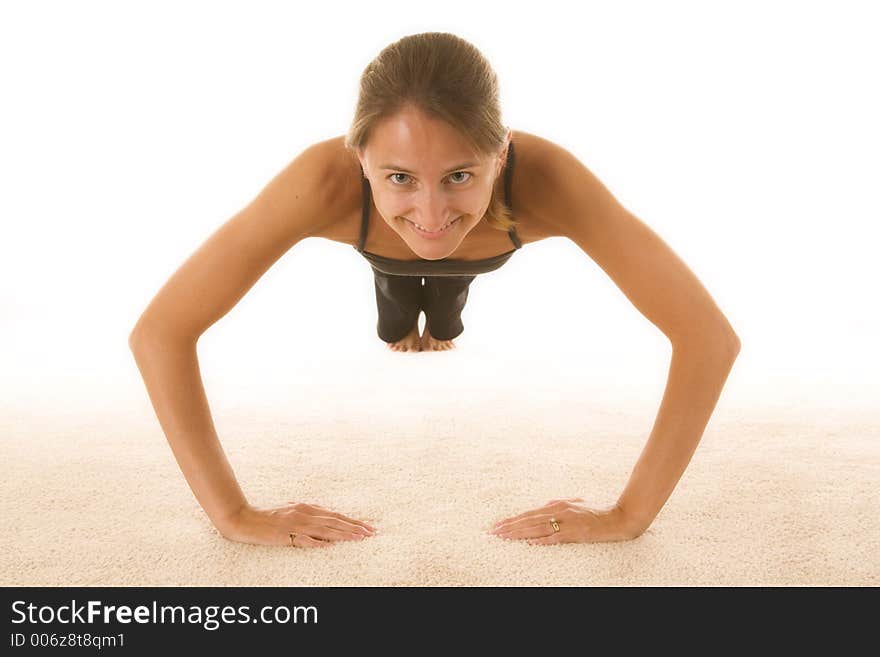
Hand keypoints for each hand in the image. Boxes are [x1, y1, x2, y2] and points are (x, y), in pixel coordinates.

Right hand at [219, 502, 376, 547]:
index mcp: (307, 507)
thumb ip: (310, 514)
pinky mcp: (285, 534)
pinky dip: (318, 542)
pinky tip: (330, 545)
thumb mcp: (293, 510)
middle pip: (334, 521)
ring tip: (359, 538)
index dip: (352, 521)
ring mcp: (295, 524)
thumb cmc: (269, 515)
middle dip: (354, 527)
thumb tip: (327, 518)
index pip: (335, 515)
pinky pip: (304, 539)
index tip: (367, 526)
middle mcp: (304, 513)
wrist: (246, 519)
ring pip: (325, 529)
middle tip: (370, 532)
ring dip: (343, 534)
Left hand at [489, 497, 640, 543]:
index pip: (529, 514)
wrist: (619, 517)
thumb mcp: (576, 503)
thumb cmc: (598, 511)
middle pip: (529, 520)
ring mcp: (567, 521)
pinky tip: (529, 544)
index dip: (512, 520)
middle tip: (493, 532)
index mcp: (558, 505)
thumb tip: (545, 504)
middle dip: (509, 527)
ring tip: (503, 537)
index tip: (498, 525)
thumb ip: (560, 504)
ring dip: (518, 533)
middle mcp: (559, 511)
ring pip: (537, 528)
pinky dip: (542, 540)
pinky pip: (556, 537)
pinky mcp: (576, 532)